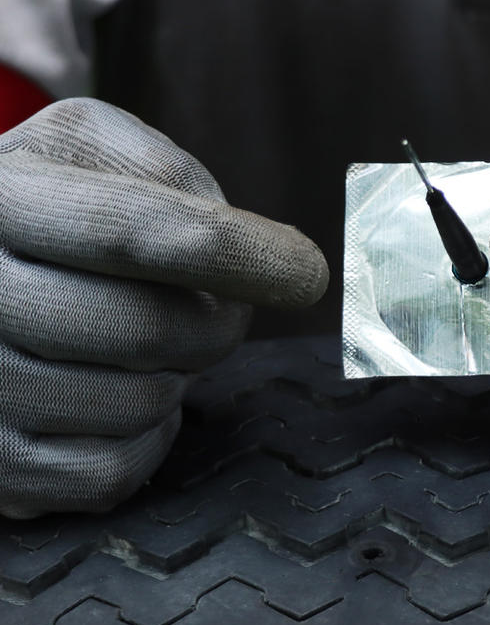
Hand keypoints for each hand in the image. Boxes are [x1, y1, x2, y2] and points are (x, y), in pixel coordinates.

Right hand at [0, 98, 326, 515]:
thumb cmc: (47, 211)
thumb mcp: (86, 152)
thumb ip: (163, 169)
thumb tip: (243, 241)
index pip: (133, 229)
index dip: (239, 253)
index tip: (307, 273)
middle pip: (147, 329)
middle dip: (217, 324)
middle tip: (221, 310)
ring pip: (140, 405)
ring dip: (179, 376)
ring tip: (150, 344)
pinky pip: (114, 471)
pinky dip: (149, 436)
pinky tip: (123, 393)